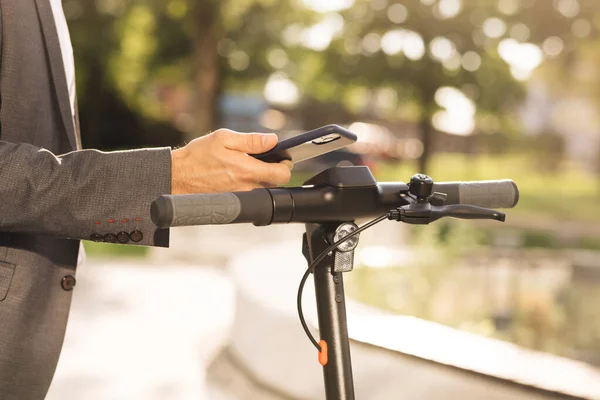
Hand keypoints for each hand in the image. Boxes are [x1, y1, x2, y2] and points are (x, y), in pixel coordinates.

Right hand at [170, 129, 292, 194]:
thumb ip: (251, 140)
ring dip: (263, 176)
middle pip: (275, 183)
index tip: (282, 157)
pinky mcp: (234, 199)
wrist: (177, 176)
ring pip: (264, 188)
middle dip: (275, 170)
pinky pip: (251, 192)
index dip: (286, 165)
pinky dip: (251, 182)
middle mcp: (247, 187)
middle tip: (265, 157)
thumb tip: (273, 140)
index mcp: (247, 171)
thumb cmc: (197, 156)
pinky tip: (239, 172)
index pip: (282, 175)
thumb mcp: (224, 138)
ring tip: (250, 163)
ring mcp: (241, 196)